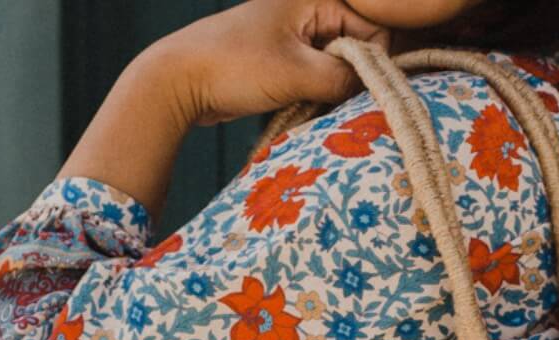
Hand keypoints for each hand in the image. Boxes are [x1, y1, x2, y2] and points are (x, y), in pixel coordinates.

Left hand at [139, 0, 388, 126]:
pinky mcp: (283, 60)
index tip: (359, 90)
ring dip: (331, 91)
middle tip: (331, 100)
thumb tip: (380, 90)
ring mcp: (295, 36)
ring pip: (338, 68)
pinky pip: (317, 79)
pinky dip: (316, 96)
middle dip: (351, 79)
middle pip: (358, 49)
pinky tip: (301, 108)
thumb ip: (345, 78)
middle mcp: (308, 12)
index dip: (373, 64)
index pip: (374, 31)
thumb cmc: (232, 67)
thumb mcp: (297, 74)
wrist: (177, 81)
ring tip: (310, 103)